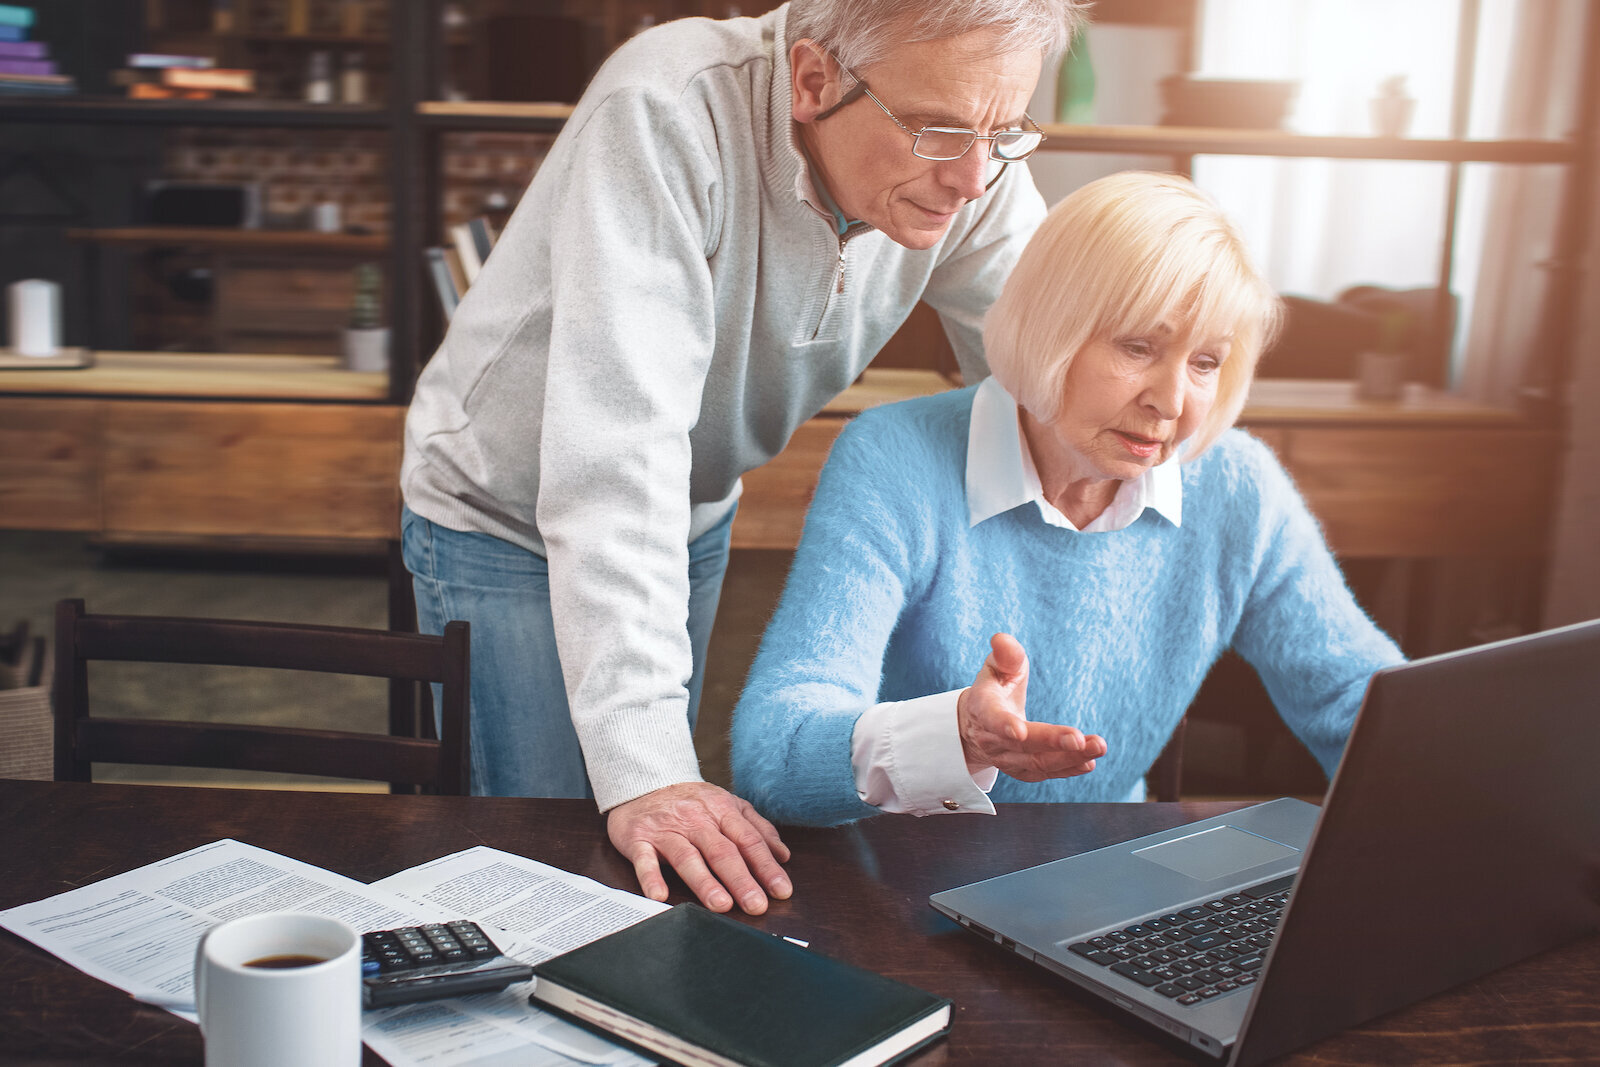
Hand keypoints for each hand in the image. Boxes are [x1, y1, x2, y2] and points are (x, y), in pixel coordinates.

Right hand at [607, 781, 792, 914]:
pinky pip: (644, 859)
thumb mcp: (728, 805)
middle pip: (721, 851)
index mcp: (722, 810)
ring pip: (688, 857)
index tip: (781, 890)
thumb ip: (757, 828)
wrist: (642, 782)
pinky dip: (651, 878)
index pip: (748, 840)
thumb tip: (783, 855)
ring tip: (720, 905)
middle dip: (740, 880)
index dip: (766, 866)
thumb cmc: (691, 801)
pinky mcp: (638, 838)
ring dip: (704, 882)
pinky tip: (659, 896)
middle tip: (756, 905)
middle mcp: (696, 820)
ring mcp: (666, 830)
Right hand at [957, 633, 1106, 781]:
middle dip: (1051, 742)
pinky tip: (1088, 762)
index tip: (1019, 730)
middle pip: (1022, 745)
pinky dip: (1067, 769)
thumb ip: (1005, 654)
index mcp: (983, 708)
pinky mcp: (1021, 770)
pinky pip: (1044, 773)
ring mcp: (1006, 758)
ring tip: (1097, 747)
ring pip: (1037, 763)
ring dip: (1068, 758)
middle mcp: (992, 739)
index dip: (1004, 725)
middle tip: (1079, 739)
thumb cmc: (994, 688)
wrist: (978, 725)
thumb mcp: (996, 667)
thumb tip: (1002, 639)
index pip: (991, 718)